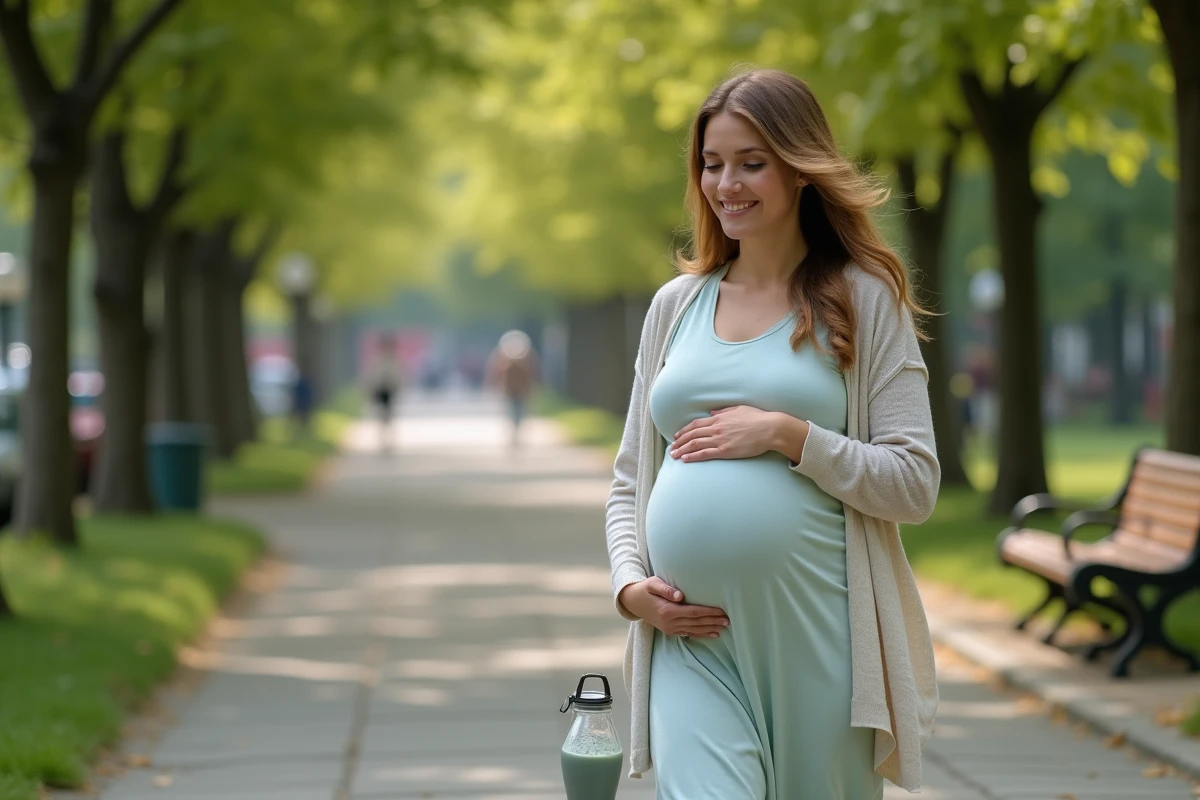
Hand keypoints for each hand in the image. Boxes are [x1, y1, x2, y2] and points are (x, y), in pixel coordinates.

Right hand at [618, 577, 729, 638]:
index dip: (708, 612)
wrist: (633, 602)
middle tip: (728, 620)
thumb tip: (680, 595)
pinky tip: (712, 634)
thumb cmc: (645, 589)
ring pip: (694, 630)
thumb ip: (665, 589)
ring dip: (710, 629)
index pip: (693, 612)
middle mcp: (669, 622)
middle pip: (696, 622)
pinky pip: (688, 634)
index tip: (721, 610)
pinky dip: (701, 634)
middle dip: (713, 621)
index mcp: (667, 610)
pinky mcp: (670, 631)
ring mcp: (669, 628)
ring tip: (724, 628)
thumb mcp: (652, 584)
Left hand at [670, 406, 786, 462]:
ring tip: (673, 455)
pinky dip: (693, 456)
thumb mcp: (739, 409)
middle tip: (671, 447)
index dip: (684, 430)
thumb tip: (712, 413)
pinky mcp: (725, 451)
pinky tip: (685, 459)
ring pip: (695, 445)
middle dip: (680, 441)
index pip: (696, 424)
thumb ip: (724, 411)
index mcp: (719, 418)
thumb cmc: (757, 418)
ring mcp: (720, 440)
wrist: (769, 429)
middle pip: (692, 435)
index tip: (677, 435)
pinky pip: (705, 454)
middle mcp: (716, 429)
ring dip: (682, 450)